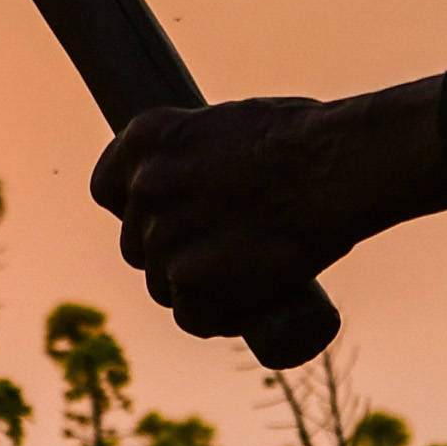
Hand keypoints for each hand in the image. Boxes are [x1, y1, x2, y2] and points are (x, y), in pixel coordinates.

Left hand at [93, 80, 446, 346]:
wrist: (337, 170)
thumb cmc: (307, 139)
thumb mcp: (235, 126)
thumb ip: (204, 154)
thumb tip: (206, 182)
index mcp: (147, 138)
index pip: (109, 189)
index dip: (136, 212)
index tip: (165, 220)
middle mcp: (145, 186)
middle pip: (139, 244)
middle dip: (172, 255)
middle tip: (221, 257)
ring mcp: (163, 238)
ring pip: (163, 285)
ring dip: (195, 291)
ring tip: (245, 284)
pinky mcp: (190, 284)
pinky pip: (192, 317)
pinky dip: (218, 320)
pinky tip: (248, 312)